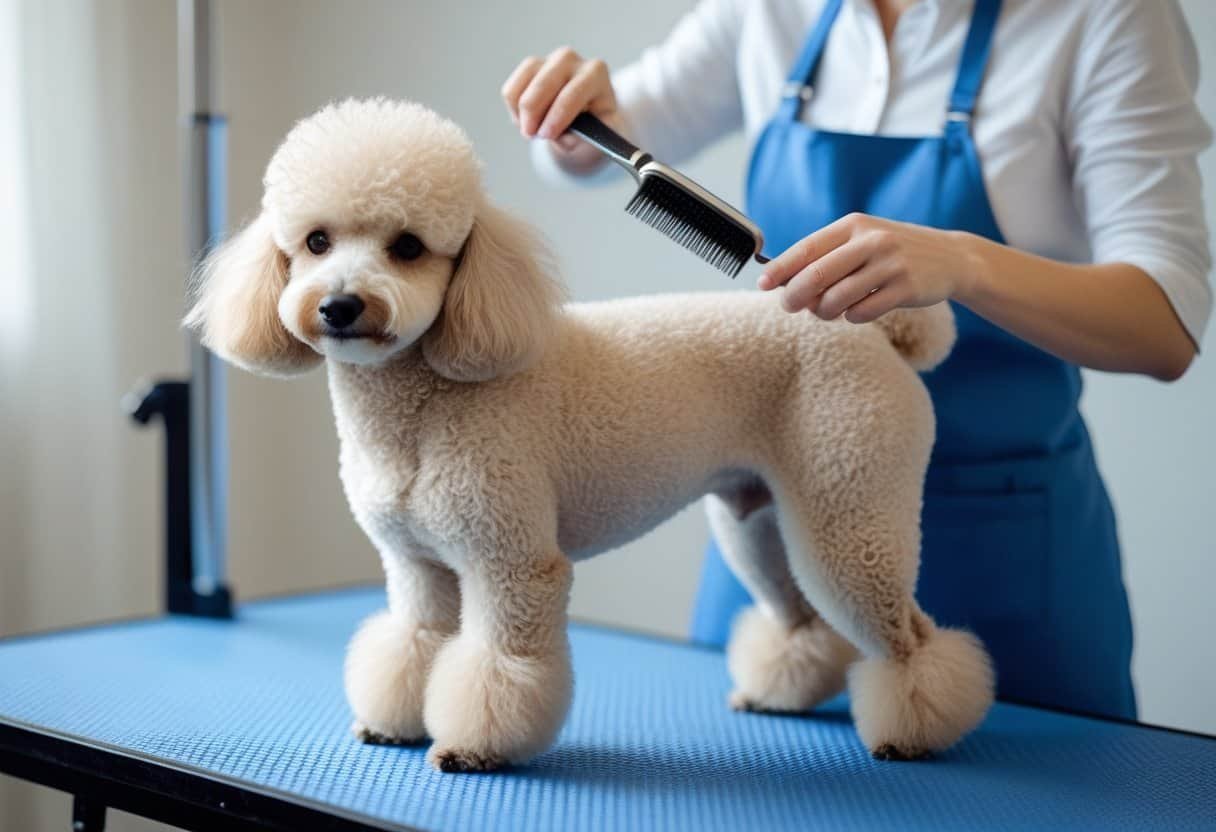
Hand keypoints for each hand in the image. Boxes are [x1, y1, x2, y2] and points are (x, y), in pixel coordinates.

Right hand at [501, 47, 620, 174]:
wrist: (586, 120)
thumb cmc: (595, 127)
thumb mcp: (597, 137)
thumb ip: (582, 137)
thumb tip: (564, 136)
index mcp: (595, 73)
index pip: (572, 93)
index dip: (557, 116)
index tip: (546, 135)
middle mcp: (571, 60)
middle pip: (543, 85)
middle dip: (533, 114)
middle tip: (532, 136)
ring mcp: (548, 60)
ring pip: (523, 85)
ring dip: (522, 114)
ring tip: (531, 132)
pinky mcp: (530, 67)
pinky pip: (511, 89)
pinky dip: (513, 110)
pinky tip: (526, 121)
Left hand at [758, 213, 975, 322]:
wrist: (951, 257)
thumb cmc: (893, 252)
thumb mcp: (862, 241)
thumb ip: (827, 257)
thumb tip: (785, 284)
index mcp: (854, 224)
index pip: (807, 248)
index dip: (780, 269)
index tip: (762, 284)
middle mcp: (871, 240)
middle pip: (816, 275)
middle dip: (795, 296)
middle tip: (789, 306)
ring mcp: (890, 264)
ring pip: (836, 299)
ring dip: (824, 312)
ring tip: (829, 310)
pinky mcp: (905, 288)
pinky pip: (862, 313)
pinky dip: (852, 317)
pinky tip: (858, 310)